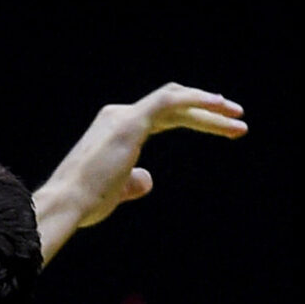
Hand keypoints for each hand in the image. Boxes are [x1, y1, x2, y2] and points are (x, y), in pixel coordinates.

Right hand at [48, 83, 247, 233]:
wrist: (66, 203)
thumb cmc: (85, 203)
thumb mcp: (115, 193)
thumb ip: (132, 183)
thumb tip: (148, 180)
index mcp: (115, 130)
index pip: (161, 117)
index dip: (193, 118)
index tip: (223, 128)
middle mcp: (118, 116)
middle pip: (172, 106)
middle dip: (206, 111)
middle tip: (237, 121)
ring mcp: (124, 116)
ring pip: (175, 101)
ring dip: (209, 107)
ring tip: (238, 117)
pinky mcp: (130, 122)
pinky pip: (169, 101)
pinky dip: (196, 100)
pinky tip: (219, 106)